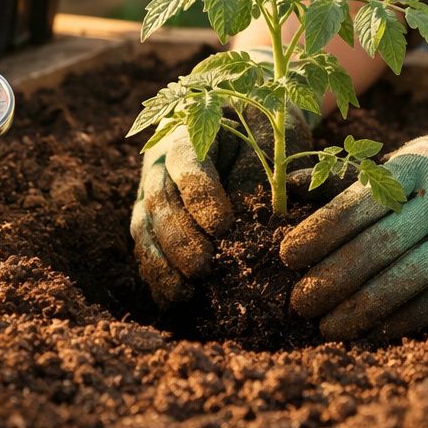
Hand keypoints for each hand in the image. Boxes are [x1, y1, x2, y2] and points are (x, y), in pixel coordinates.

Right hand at [131, 105, 314, 305]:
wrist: (244, 129)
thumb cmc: (261, 136)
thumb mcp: (272, 142)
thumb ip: (269, 171)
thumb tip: (282, 207)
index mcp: (190, 133)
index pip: (186, 161)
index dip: (200, 195)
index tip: (224, 226)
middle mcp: (161, 162)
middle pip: (160, 199)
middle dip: (179, 237)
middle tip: (204, 266)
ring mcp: (150, 193)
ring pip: (145, 227)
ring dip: (162, 262)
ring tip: (186, 291)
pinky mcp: (151, 221)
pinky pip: (145, 248)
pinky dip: (156, 275)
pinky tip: (172, 299)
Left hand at [279, 109, 427, 340]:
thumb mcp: (405, 164)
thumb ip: (351, 179)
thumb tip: (288, 186)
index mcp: (415, 167)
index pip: (359, 203)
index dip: (320, 233)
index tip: (288, 257)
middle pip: (380, 245)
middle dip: (333, 278)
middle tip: (299, 303)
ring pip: (408, 278)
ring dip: (362, 308)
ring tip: (328, 327)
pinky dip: (403, 320)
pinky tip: (373, 333)